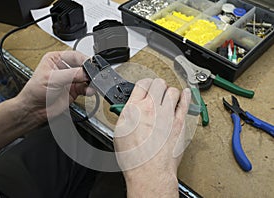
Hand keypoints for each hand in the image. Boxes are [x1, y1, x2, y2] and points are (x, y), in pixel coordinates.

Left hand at [16, 50, 92, 123]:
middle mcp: (65, 68)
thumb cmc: (35, 91)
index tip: (91, 65)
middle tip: (93, 75)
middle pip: (82, 66)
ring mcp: (70, 79)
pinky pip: (86, 88)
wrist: (34, 109)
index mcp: (56, 58)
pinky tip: (89, 90)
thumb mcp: (52, 78)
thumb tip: (86, 72)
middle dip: (89, 71)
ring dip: (90, 81)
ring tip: (91, 83)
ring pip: (86, 77)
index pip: (75, 55)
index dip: (84, 60)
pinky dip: (89, 89)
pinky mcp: (74, 90)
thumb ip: (71, 74)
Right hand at [113, 78, 190, 197]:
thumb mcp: (120, 133)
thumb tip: (130, 109)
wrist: (149, 171)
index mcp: (134, 109)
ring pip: (172, 91)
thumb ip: (127, 116)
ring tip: (169, 96)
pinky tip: (185, 93)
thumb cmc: (134, 158)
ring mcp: (167, 114)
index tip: (147, 86)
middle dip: (158, 86)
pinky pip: (185, 103)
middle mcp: (150, 108)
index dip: (145, 84)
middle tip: (158, 91)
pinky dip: (185, 96)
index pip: (142, 84)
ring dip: (170, 92)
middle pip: (158, 83)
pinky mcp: (179, 122)